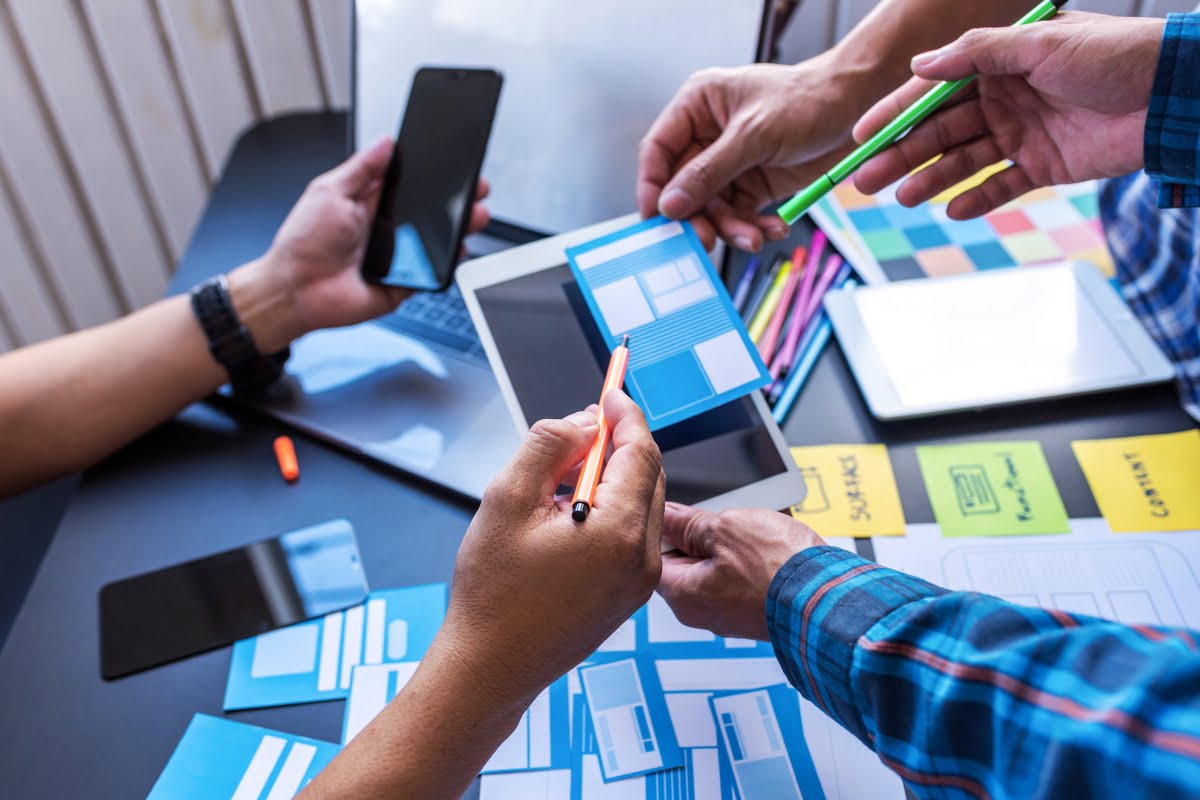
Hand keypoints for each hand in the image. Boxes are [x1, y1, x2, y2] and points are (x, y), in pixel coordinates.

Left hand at [229, 137, 490, 351]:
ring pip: (438, 240)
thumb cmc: (303, 243)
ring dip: (460, 228)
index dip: (434, 175)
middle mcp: (388, 228)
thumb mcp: (329, 191)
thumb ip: (361, 168)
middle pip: (431, 211)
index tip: (455, 165)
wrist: (296, 290)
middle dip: (458, 200)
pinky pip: (434, 271)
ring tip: (476, 216)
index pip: (412, 184)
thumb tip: (386, 142)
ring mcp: (399, 256)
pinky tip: (457, 248)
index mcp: (371, 203)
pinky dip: (448, 261)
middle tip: (475, 189)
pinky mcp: (405, 282)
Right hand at [433, 390, 665, 708]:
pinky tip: (568, 516)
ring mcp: (639, 582)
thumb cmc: (492, 593)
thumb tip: (583, 423)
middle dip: (619, 444)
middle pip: (648, 475)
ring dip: (613, 478)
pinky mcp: (629, 597)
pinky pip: (634, 536)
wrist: (489, 667)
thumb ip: (548, 445)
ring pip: (643, 504)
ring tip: (560, 480)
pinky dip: (612, 511)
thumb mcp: (507, 499)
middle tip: (580, 431)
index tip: (610, 392)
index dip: (625, 414)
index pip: (640, 451)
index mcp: (618, 532)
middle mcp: (642, 558)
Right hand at [637, 56, 867, 250]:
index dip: (652, 186)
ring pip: (712, 207)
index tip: (657, 219)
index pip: (658, 151)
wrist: (858, 108)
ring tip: (753, 238)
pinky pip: (739, 215)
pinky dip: (752, 226)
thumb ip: (709, 172)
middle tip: (705, 240)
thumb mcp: (754, 135)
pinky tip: (771, 229)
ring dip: (731, 227)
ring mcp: (730, 163)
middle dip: (697, 216)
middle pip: (683, 187)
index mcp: (698, 106)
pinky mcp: (754, 184)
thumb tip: (670, 205)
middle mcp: (708, 136)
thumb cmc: (808, 100)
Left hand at [656, 503, 823, 640]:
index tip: (681, 514)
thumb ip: (689, 522)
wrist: (829, 597)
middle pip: (682, 564)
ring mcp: (727, 616)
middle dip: (698, 538)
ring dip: (726, 548)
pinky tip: (764, 550)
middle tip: (720, 521)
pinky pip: (737, 582)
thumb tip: (667, 515)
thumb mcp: (726, 527)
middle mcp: (700, 614)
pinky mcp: (752, 613)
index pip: (654, 556)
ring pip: (713, 570)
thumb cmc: (779, 568)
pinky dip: (746, 564)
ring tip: (749, 534)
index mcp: (682, 595)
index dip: (666, 529)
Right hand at [853, 12, 1164, 217]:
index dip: (896, 115)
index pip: (934, 91)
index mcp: (999, 63)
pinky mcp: (1043, 166)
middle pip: (940, 131)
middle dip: (902, 155)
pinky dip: (978, 200)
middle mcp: (1004, 98)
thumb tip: (921, 66)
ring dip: (932, 179)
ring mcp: (1022, 133)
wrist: (1172, 96)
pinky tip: (953, 210)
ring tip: (903, 198)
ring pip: (964, 161)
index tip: (862, 137)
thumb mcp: (1040, 43)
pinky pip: (1001, 186)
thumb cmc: (1113, 56)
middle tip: (865, 181)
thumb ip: (977, 52)